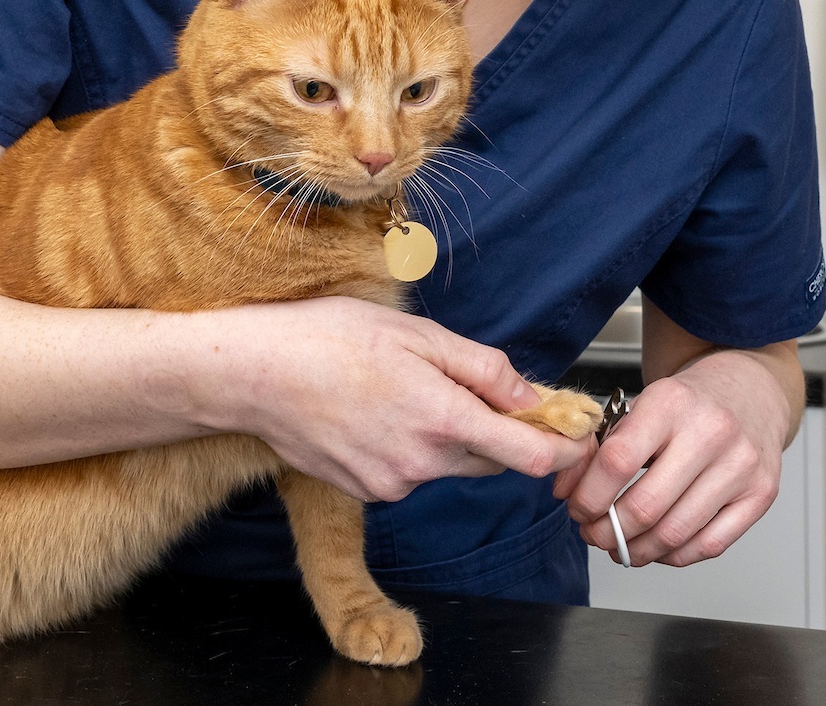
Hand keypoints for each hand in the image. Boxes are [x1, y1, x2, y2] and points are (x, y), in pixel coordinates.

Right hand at [189, 296, 594, 502]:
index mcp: (443, 418)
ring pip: (446, 464)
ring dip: (444, 435)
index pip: (531, 456)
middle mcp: (422, 462)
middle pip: (490, 459)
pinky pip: (409, 472)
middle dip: (493, 429)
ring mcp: (392, 483)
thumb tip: (532, 396)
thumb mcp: (414, 333)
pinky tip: (372, 411)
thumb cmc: (326, 338)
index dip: (562, 446)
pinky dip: (406, 446)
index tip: (572, 433)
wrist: (253, 373)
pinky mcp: (366, 492)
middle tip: (466, 385)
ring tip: (396, 387)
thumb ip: (481, 367)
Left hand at [553, 350, 792, 566]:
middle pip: (646, 506)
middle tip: (592, 534)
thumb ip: (603, 442)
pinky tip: (657, 548)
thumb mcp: (641, 402)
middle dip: (608, 531)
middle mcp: (710, 433)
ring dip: (638, 550)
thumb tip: (566, 489)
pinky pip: (711, 545)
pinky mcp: (761, 495)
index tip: (576, 508)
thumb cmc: (687, 402)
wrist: (747, 390)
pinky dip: (675, 556)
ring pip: (676, 533)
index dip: (589, 495)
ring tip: (619, 546)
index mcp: (670, 403)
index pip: (618, 461)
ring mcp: (740, 467)